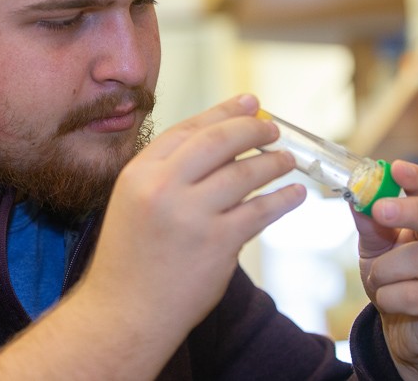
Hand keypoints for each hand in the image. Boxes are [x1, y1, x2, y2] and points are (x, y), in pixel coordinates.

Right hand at [80, 95, 304, 363]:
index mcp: (139, 173)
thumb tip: (217, 141)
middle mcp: (163, 187)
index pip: (188, 129)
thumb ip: (167, 173)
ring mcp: (191, 215)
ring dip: (273, 163)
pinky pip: (260, 211)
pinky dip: (283, 200)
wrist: (124, 314)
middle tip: (274, 130)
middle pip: (219, 141)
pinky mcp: (218, 243)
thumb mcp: (133, 202)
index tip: (249, 103)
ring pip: (245, 174)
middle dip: (253, 130)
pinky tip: (293, 195)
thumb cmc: (130, 260)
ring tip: (288, 161)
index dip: (223, 112)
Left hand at [353, 160, 417, 379]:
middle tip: (380, 209)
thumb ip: (371, 224)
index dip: (417, 178)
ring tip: (380, 280)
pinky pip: (412, 293)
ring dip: (384, 271)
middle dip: (410, 212)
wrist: (413, 331)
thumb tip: (355, 196)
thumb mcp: (378, 248)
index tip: (396, 168)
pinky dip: (389, 297)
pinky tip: (393, 301)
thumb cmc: (400, 280)